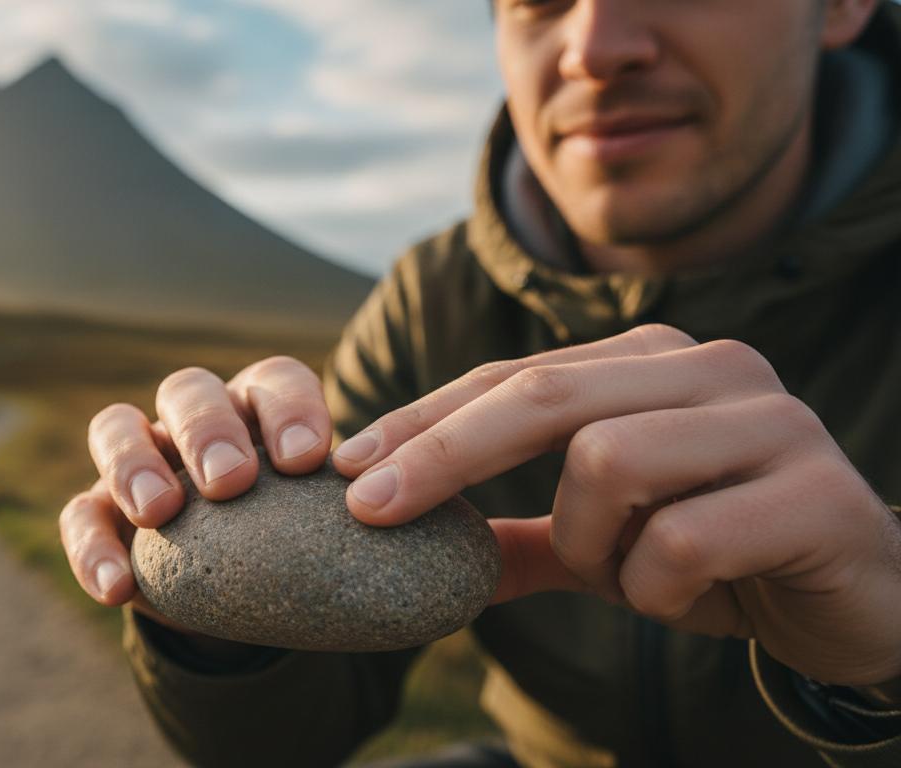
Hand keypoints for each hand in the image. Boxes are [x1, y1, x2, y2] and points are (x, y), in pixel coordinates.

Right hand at [59, 357, 332, 644]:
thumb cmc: (300, 547)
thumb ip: (348, 519)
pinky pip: (81, 515)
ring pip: (115, 425)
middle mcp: (197, 419)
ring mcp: (141, 458)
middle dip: (208, 428)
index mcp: (262, 409)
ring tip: (160, 512)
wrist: (248, 598)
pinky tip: (116, 588)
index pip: (275, 381)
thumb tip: (398, 520)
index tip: (306, 462)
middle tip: (231, 480)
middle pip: (188, 389)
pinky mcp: (101, 509)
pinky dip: (93, 549)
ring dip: (135, 462)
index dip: (289, 409)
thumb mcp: (327, 529)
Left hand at [332, 324, 900, 685]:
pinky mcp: (816, 492)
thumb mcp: (610, 546)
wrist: (866, 603)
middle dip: (443, 456)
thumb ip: (528, 539)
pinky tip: (684, 596)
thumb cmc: (725, 556)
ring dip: (590, 546)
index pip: (513, 378)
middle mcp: (711, 369)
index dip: (423, 421)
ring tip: (626, 576)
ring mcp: (770, 421)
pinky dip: (657, 587)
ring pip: (608, 464)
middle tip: (369, 510)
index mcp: (654, 363)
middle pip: (542, 397)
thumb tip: (420, 544)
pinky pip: (683, 542)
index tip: (345, 469)